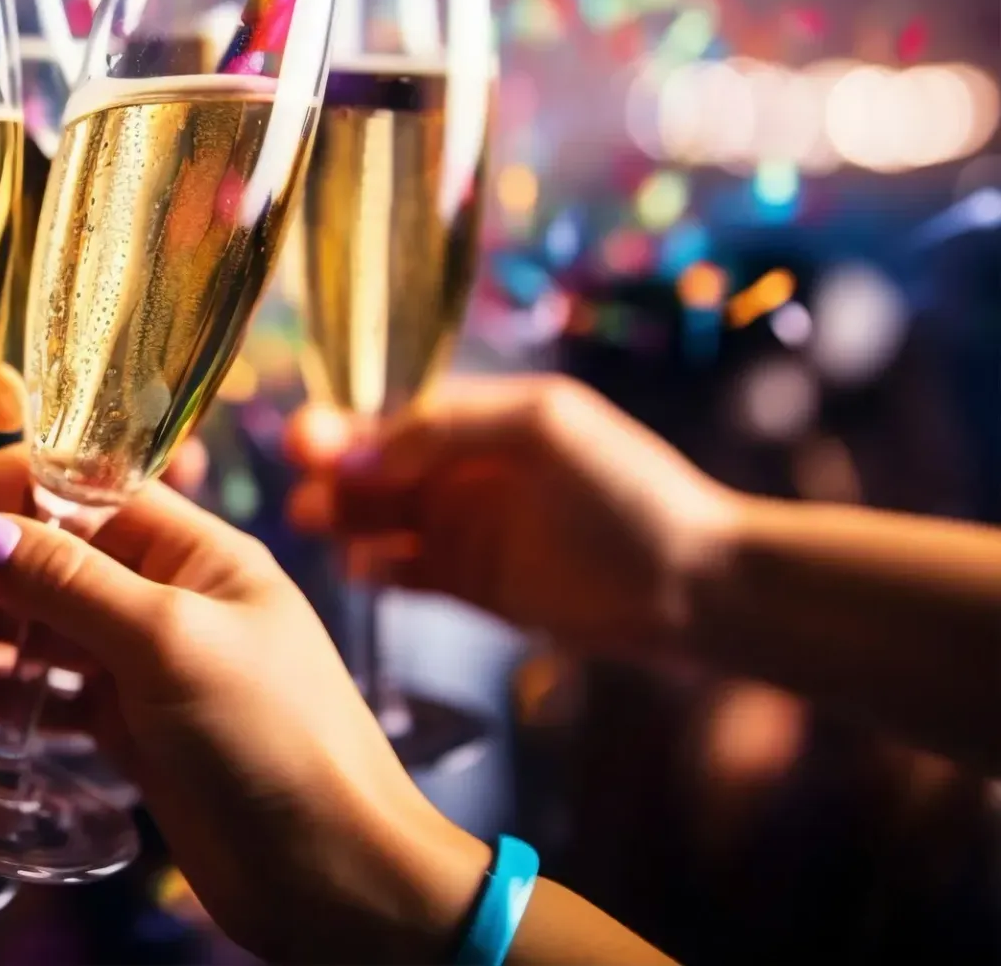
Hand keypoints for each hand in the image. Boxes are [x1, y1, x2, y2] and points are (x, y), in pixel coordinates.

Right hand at [0, 448, 487, 964]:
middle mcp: (163, 593)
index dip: (5, 492)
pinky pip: (38, 692)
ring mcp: (141, 663)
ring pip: (32, 624)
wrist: (334, 878)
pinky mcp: (124, 727)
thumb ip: (69, 581)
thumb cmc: (276, 740)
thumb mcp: (169, 643)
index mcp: (193, 549)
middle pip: (45, 554)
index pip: (82, 487)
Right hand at [286, 375, 739, 655]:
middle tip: (305, 488)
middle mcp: (460, 471)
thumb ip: (447, 431)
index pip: (390, 415)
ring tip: (315, 522)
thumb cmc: (629, 487)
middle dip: (334, 472)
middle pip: (373, 468)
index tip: (304, 437)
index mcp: (477, 419)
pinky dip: (374, 568)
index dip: (345, 425)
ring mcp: (461, 529)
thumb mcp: (541, 428)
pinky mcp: (467, 586)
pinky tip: (357, 565)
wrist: (697, 583)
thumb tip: (359, 452)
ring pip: (378, 520)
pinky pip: (402, 573)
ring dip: (344, 518)